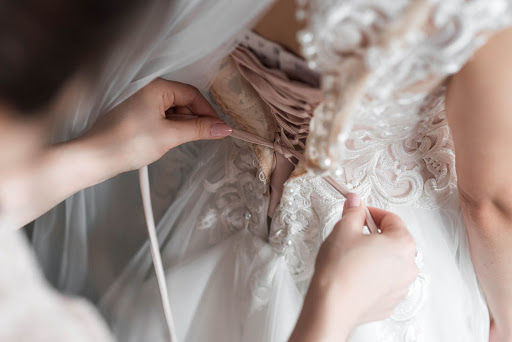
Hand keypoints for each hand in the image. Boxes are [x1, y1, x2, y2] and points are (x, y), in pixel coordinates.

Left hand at [81, 78, 231, 173]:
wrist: (95, 157)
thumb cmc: (127, 143)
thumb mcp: (170, 136)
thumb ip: (199, 130)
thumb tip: (223, 128)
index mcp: (156, 87)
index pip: (192, 95)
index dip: (208, 112)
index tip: (219, 129)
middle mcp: (147, 89)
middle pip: (183, 101)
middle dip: (194, 120)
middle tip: (203, 138)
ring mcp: (139, 101)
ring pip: (172, 110)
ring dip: (181, 125)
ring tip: (176, 142)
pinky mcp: (134, 113)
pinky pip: (160, 116)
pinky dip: (168, 128)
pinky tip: (166, 141)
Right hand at [314, 193, 417, 325]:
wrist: (332, 306)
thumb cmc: (340, 270)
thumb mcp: (344, 229)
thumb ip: (353, 212)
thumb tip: (356, 202)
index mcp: (402, 244)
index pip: (392, 218)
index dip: (372, 212)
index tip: (359, 212)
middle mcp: (408, 266)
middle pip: (394, 240)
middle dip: (375, 234)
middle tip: (354, 233)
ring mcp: (400, 287)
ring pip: (390, 262)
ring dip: (375, 255)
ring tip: (352, 256)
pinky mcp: (389, 302)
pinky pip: (384, 281)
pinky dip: (373, 275)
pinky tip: (354, 274)